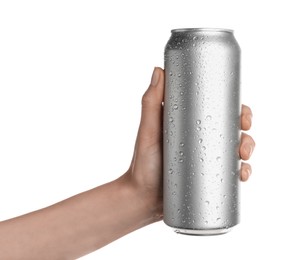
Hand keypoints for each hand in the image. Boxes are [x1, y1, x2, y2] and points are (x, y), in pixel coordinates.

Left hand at [125, 67, 254, 219]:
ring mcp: (205, 159)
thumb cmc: (142, 162)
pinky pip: (230, 173)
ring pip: (235, 150)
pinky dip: (242, 172)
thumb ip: (150, 101)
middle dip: (246, 133)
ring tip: (243, 159)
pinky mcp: (207, 178)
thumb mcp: (148, 130)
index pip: (218, 110)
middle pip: (231, 130)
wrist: (142, 197)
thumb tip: (159, 70)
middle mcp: (200, 139)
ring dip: (247, 151)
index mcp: (190, 123)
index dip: (236, 109)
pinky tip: (243, 175)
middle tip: (244, 139)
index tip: (243, 114)